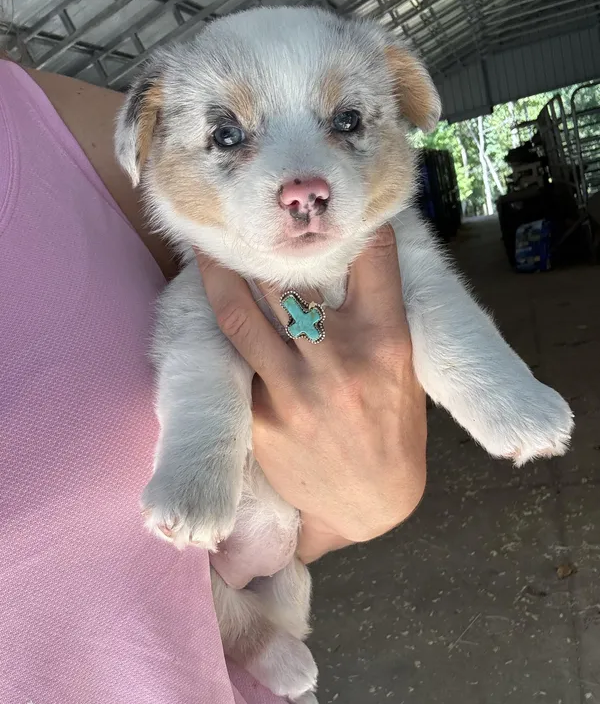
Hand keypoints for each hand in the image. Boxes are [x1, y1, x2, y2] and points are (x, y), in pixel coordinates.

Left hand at [196, 226, 426, 562]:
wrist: (372, 504)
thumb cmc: (393, 430)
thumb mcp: (405, 372)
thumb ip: (378, 320)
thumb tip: (349, 263)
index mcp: (387, 341)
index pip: (372, 258)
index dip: (352, 219)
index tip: (332, 199)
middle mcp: (339, 358)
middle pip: (289, 275)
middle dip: (266, 237)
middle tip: (247, 210)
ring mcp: (294, 389)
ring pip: (241, 311)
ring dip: (218, 272)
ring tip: (204, 246)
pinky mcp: (261, 417)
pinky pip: (233, 359)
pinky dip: (220, 327)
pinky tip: (207, 306)